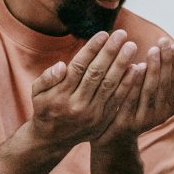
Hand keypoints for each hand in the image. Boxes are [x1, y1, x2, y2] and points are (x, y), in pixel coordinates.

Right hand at [29, 30, 139, 148]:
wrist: (53, 139)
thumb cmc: (45, 107)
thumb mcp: (37, 92)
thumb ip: (47, 77)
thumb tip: (62, 66)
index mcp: (60, 95)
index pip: (79, 67)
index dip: (92, 49)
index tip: (104, 34)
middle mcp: (77, 105)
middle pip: (96, 74)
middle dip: (110, 52)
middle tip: (122, 34)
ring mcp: (92, 114)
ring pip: (109, 85)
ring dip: (122, 64)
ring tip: (131, 46)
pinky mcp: (103, 120)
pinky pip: (118, 99)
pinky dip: (128, 83)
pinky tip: (136, 68)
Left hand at [93, 38, 173, 146]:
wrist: (115, 136)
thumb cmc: (138, 107)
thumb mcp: (156, 93)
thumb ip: (171, 77)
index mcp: (169, 107)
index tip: (173, 44)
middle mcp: (159, 116)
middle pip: (163, 85)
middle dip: (164, 62)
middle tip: (163, 41)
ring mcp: (143, 120)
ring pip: (149, 91)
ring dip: (152, 69)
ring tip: (152, 50)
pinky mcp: (126, 122)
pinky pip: (131, 98)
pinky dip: (134, 82)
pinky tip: (135, 66)